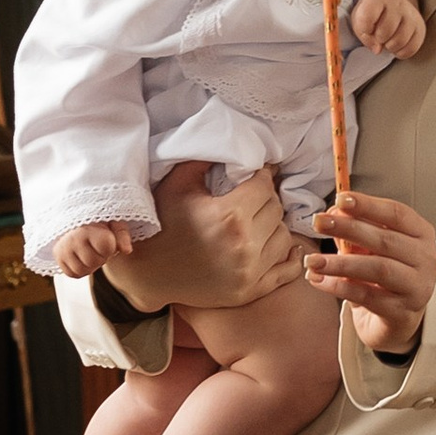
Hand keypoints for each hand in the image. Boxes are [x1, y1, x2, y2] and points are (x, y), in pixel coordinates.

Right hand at [53, 218, 139, 277]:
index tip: (107, 237)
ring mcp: (62, 250)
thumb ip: (122, 235)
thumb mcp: (114, 223)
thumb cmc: (99, 223)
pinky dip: (81, 269)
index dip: (111, 245)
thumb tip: (126, 250)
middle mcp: (71, 239)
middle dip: (101, 256)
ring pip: (83, 270)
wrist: (77, 222)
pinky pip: (74, 274)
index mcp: (86, 228)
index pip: (106, 246)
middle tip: (97, 245)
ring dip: (91, 265)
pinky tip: (82, 257)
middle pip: (94, 262)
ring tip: (90, 250)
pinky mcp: (58, 258)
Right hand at [104, 163, 299, 312]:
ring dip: (274, 224)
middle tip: (255, 193)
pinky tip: (280, 243)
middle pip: (276, 209)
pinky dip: (289, 255)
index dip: (262, 174)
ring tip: (259, 218)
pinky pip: (287, 270)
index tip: (259, 171)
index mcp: (229, 216)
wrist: (146, 274)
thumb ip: (205, 159)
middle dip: (267, 197)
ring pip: (283, 236)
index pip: (264, 186)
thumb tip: (232, 143)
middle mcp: (244, 246)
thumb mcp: (177, 184)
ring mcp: (250, 272)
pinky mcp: (251, 291)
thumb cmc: (160, 225)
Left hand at [306, 190, 435, 351]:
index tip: (341, 199)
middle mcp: (426, 260)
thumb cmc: (386, 278)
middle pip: (386, 240)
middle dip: (349, 229)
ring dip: (341, 263)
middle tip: (319, 223)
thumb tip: (333, 212)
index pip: (396, 213)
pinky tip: (320, 281)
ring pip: (378, 269)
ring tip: (314, 260)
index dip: (368, 205)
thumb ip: (355, 231)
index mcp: (421, 235)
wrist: (397, 321)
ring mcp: (417, 288)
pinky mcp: (402, 313)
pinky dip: (340, 287)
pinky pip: (367, 296)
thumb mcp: (371, 249)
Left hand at [353, 0, 425, 58]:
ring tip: (387, 40)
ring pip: (400, 41)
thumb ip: (364, 35)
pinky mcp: (420, 28)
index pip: (368, 18)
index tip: (367, 27)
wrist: (391, 6)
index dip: (365, 29)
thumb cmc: (372, 16)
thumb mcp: (360, 21)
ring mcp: (412, 15)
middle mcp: (398, 3)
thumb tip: (378, 49)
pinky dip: (401, 52)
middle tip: (378, 35)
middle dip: (379, 39)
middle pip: (385, 31)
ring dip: (390, 47)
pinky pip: (411, 49)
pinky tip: (396, 45)